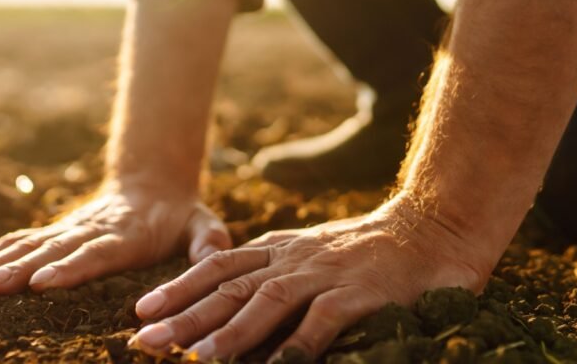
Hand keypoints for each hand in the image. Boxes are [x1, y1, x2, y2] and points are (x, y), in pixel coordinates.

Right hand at [0, 181, 231, 294]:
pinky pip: (17, 243)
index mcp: (126, 235)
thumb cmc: (181, 216)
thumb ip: (209, 241)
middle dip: (18, 269)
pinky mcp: (54, 233)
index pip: (96, 253)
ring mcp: (68, 230)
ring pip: (26, 245)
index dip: (71, 267)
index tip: (43, 282)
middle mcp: (90, 231)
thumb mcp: (204, 225)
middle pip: (52, 251)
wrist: (154, 184)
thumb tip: (215, 255)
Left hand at [128, 197, 488, 360]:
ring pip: (266, 302)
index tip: (143, 310)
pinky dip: (297, 346)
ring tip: (196, 360)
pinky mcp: (359, 292)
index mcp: (281, 247)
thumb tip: (239, 311)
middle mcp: (295, 258)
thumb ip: (281, 273)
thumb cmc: (371, 251)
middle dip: (184, 315)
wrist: (433, 227)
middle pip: (229, 286)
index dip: (179, 287)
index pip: (219, 264)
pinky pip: (322, 322)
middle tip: (144, 340)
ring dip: (230, 333)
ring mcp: (325, 274)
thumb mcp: (315, 254)